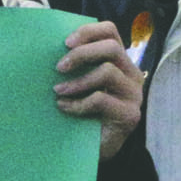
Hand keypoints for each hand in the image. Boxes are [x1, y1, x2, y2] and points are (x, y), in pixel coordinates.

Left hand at [54, 20, 143, 161]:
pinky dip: (78, 103)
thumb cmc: (82, 113)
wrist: (92, 149)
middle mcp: (132, 75)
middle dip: (82, 54)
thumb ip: (75, 66)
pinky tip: (65, 108)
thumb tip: (46, 47)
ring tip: (58, 91)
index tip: (65, 42)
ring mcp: (133, 95)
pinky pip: (101, 99)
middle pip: (111, 48)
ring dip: (77, 81)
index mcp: (120, 62)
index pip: (111, 31)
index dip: (88, 32)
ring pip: (107, 71)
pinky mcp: (130, 115)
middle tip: (58, 67)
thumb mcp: (79, 84)